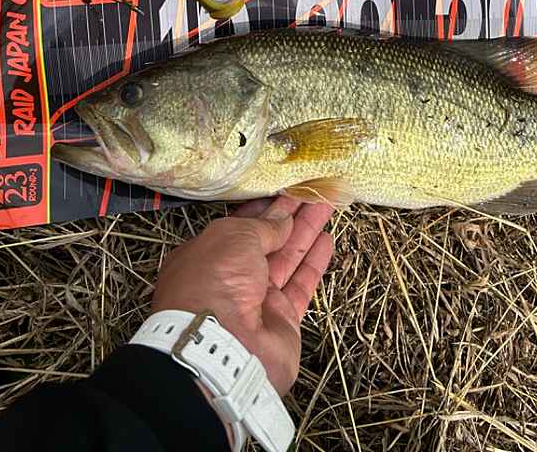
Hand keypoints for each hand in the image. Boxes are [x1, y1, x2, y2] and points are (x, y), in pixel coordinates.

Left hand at [151, 197, 333, 395]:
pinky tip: (327, 240)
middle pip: (267, 239)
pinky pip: (302, 283)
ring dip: (307, 231)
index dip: (265, 207)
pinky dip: (315, 262)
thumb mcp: (235, 237)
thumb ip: (263, 226)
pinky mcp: (283, 318)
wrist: (221, 347)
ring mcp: (258, 299)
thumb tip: (282, 220)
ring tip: (327, 205)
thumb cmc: (215, 281)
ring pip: (288, 257)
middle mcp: (231, 277)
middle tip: (313, 190)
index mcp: (208, 254)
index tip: (285, 189)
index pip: (241, 225)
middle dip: (291, 214)